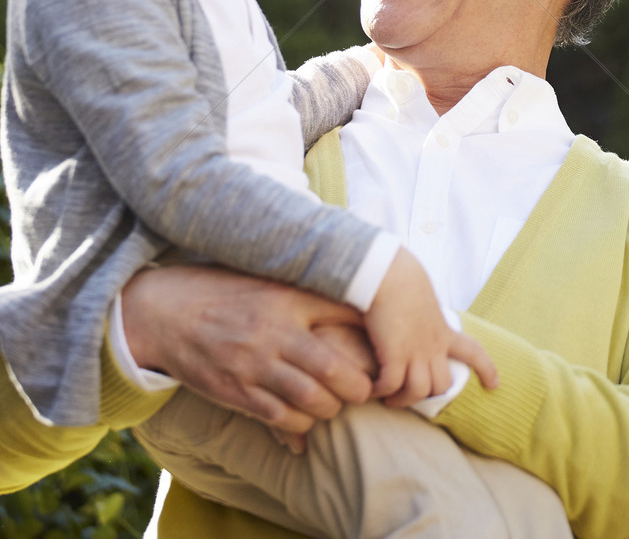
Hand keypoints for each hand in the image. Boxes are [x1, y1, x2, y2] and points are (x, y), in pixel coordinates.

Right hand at [121, 265, 372, 433]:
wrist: (167, 313)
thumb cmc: (227, 293)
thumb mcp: (270, 283)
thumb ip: (311, 294)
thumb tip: (359, 308)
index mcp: (286, 299)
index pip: (342, 315)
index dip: (370, 337)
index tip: (381, 352)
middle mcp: (274, 333)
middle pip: (332, 369)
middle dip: (356, 386)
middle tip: (365, 390)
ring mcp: (254, 365)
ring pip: (310, 400)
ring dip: (329, 408)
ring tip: (333, 404)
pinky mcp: (236, 392)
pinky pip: (279, 418)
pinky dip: (299, 427)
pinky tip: (304, 425)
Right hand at [364, 248, 497, 407]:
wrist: (388, 272)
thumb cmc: (400, 277)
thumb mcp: (422, 297)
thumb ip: (423, 310)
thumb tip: (415, 305)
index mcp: (443, 329)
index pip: (473, 351)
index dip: (486, 369)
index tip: (495, 384)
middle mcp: (433, 344)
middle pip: (442, 384)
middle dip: (430, 395)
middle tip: (411, 395)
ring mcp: (415, 351)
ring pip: (419, 391)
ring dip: (404, 399)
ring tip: (389, 399)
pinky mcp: (395, 354)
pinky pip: (391, 385)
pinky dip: (382, 391)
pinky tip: (374, 389)